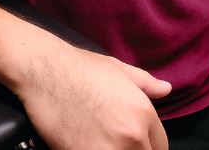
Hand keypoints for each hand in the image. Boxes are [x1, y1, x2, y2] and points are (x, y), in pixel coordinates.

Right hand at [13, 40, 170, 149]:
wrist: (42, 69)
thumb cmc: (76, 67)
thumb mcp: (117, 69)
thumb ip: (145, 83)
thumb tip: (166, 89)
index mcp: (143, 114)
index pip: (160, 146)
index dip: (146, 143)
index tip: (129, 139)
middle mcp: (132, 136)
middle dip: (131, 148)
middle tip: (110, 138)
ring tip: (96, 140)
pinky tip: (82, 143)